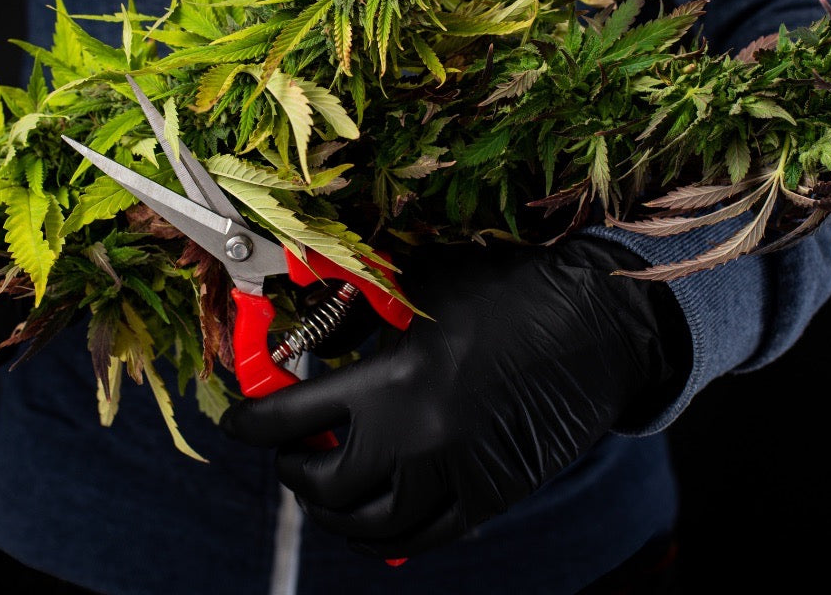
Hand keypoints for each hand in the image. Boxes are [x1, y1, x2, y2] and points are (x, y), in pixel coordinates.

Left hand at [221, 236, 689, 559]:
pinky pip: (420, 538)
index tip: (238, 420)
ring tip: (324, 484)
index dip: (254, 421)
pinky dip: (384, 535)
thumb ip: (360, 320)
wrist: (591, 324)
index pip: (294, 418)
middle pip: (325, 482)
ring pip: (368, 525)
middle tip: (289, 447)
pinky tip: (373, 513)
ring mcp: (453, 476)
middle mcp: (416, 440)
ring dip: (332, 509)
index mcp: (394, 381)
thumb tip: (312, 337)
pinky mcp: (487, 497)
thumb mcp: (423, 292)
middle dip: (293, 466)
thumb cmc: (508, 291)